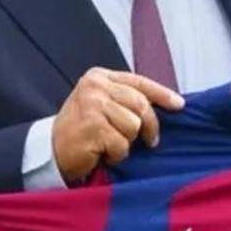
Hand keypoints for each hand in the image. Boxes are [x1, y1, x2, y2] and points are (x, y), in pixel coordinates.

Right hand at [52, 68, 183, 182]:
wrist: (50, 151)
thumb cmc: (83, 129)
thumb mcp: (103, 104)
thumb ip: (127, 99)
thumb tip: (169, 103)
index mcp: (99, 77)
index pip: (140, 82)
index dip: (163, 94)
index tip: (180, 105)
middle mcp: (95, 87)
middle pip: (141, 104)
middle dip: (150, 126)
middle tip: (150, 141)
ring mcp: (92, 106)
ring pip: (133, 125)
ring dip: (126, 142)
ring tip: (109, 144)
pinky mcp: (92, 128)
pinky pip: (122, 144)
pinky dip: (116, 154)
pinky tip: (101, 153)